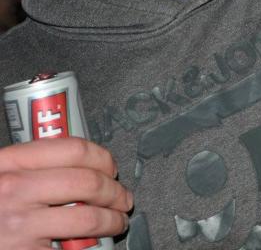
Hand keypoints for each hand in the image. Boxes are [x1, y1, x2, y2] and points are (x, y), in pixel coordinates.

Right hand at [0, 137, 132, 248]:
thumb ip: (29, 168)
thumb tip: (78, 166)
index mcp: (9, 163)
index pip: (73, 148)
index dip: (103, 157)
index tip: (112, 167)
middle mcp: (15, 191)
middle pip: (88, 183)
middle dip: (115, 192)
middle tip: (123, 198)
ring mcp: (19, 228)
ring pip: (88, 220)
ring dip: (112, 221)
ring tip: (117, 222)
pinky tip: (92, 249)